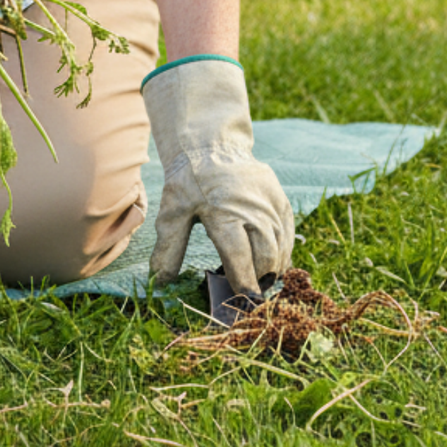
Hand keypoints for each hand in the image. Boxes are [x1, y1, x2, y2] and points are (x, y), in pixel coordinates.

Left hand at [141, 57, 294, 294]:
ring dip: (270, 268)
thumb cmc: (189, 183)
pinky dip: (281, 252)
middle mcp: (252, 210)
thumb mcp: (172, 212)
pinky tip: (268, 260)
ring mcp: (270, 205)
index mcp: (223, 213)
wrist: (211, 147)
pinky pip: (287, 235)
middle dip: (257, 278)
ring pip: (280, 249)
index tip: (243, 299)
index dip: (243, 282)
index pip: (239, 258)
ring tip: (256, 278)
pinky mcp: (281, 201)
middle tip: (246, 290)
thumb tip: (159, 281)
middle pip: (265, 257)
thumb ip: (169, 248)